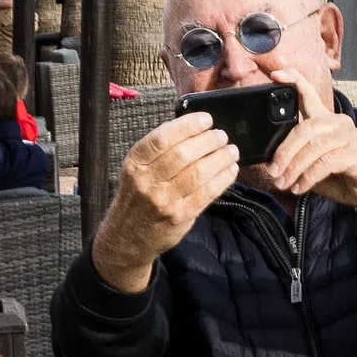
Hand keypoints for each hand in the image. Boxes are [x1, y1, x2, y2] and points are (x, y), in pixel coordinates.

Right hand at [93, 112, 238, 293]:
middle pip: (184, 154)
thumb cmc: (136, 197)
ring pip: (199, 172)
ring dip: (220, 158)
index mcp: (135, 164)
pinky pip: (207, 193)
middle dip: (208, 141)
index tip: (206, 119)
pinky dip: (223, 179)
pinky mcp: (180, 217)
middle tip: (221, 136)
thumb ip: (158, 152)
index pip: (163, 138)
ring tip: (231, 151)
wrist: (126, 237)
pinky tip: (230, 170)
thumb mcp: (136, 170)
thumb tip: (194, 130)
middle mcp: (147, 181)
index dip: (188, 125)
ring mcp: (164, 200)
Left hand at [262, 70, 356, 230]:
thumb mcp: (312, 165)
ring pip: (314, 146)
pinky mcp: (355, 152)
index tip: (275, 75)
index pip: (308, 93)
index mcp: (325, 120)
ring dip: (295, 167)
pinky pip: (326, 162)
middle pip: (305, 127)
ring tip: (283, 183)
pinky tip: (300, 187)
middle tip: (272, 171)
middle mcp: (337, 122)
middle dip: (284, 151)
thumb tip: (270, 163)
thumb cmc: (340, 176)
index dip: (293, 80)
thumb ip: (296, 157)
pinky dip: (309, 177)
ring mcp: (349, 136)